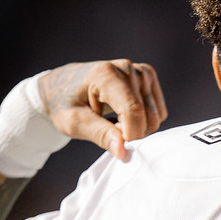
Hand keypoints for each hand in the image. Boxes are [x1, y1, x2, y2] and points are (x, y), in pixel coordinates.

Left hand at [37, 60, 167, 160]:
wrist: (62, 86)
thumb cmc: (64, 104)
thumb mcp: (74, 123)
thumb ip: (100, 135)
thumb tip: (124, 151)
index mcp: (105, 74)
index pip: (132, 111)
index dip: (130, 136)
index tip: (118, 150)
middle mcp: (127, 68)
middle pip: (147, 116)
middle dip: (132, 134)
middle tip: (108, 131)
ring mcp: (140, 71)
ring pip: (156, 116)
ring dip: (138, 128)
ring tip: (114, 122)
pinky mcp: (148, 77)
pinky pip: (158, 112)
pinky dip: (144, 121)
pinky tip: (124, 117)